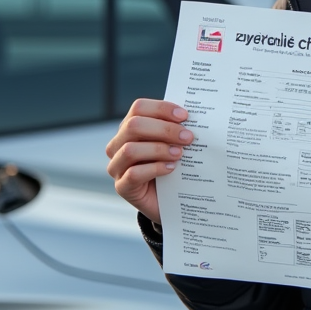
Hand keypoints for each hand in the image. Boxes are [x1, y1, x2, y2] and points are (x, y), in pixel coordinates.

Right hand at [105, 98, 193, 223]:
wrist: (170, 201)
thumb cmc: (172, 166)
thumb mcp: (173, 143)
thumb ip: (176, 128)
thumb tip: (193, 116)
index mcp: (129, 127)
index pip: (139, 108)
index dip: (161, 108)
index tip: (184, 116)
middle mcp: (118, 145)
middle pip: (134, 125)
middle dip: (164, 129)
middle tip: (188, 137)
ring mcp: (116, 166)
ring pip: (130, 149)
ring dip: (159, 149)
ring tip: (179, 153)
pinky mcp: (122, 187)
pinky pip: (134, 174)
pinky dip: (155, 168)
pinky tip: (171, 169)